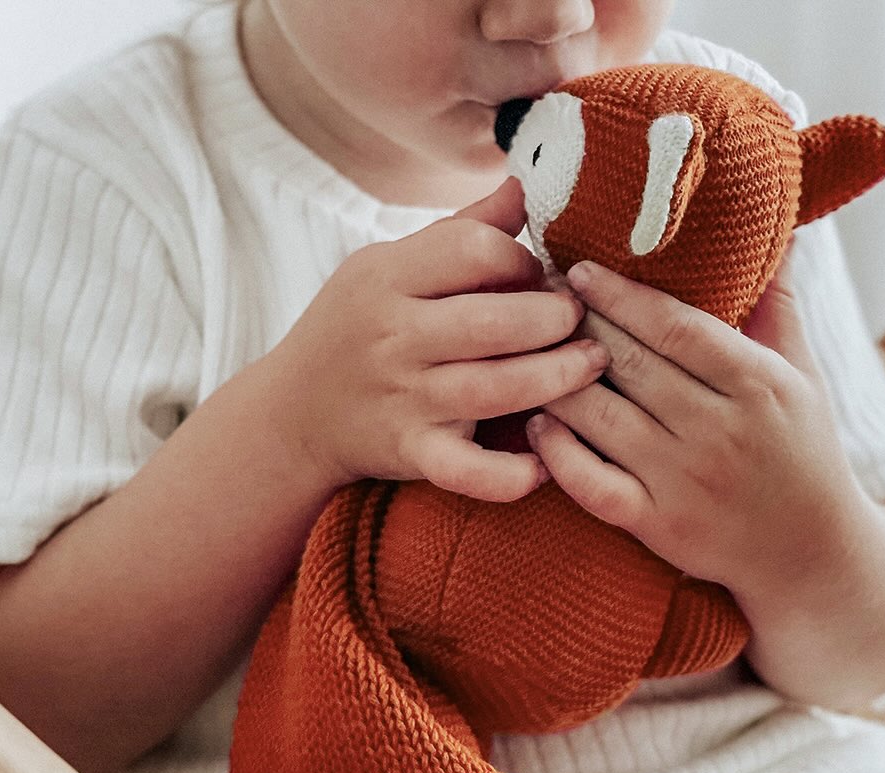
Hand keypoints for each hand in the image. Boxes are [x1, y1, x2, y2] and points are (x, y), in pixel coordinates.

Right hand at [264, 177, 607, 501]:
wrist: (293, 413)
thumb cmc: (354, 329)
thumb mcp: (387, 267)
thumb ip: (459, 232)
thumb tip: (525, 184)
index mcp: (388, 278)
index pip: (475, 250)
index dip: (524, 260)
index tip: (541, 276)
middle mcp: (394, 337)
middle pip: (496, 321)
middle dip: (557, 318)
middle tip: (583, 320)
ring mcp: (403, 399)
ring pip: (497, 389)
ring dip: (558, 378)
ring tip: (591, 365)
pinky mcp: (410, 453)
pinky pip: (468, 471)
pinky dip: (510, 475)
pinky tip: (546, 463)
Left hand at [525, 254, 872, 606]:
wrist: (808, 551)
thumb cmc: (801, 451)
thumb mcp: (803, 375)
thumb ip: (779, 306)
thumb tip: (778, 235)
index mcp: (757, 383)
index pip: (676, 327)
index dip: (622, 296)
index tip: (581, 269)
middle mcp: (720, 430)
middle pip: (631, 366)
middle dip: (579, 325)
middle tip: (539, 295)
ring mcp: (684, 481)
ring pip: (602, 420)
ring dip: (557, 381)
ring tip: (524, 350)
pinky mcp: (657, 525)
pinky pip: (593, 485)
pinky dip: (559, 455)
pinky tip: (536, 425)